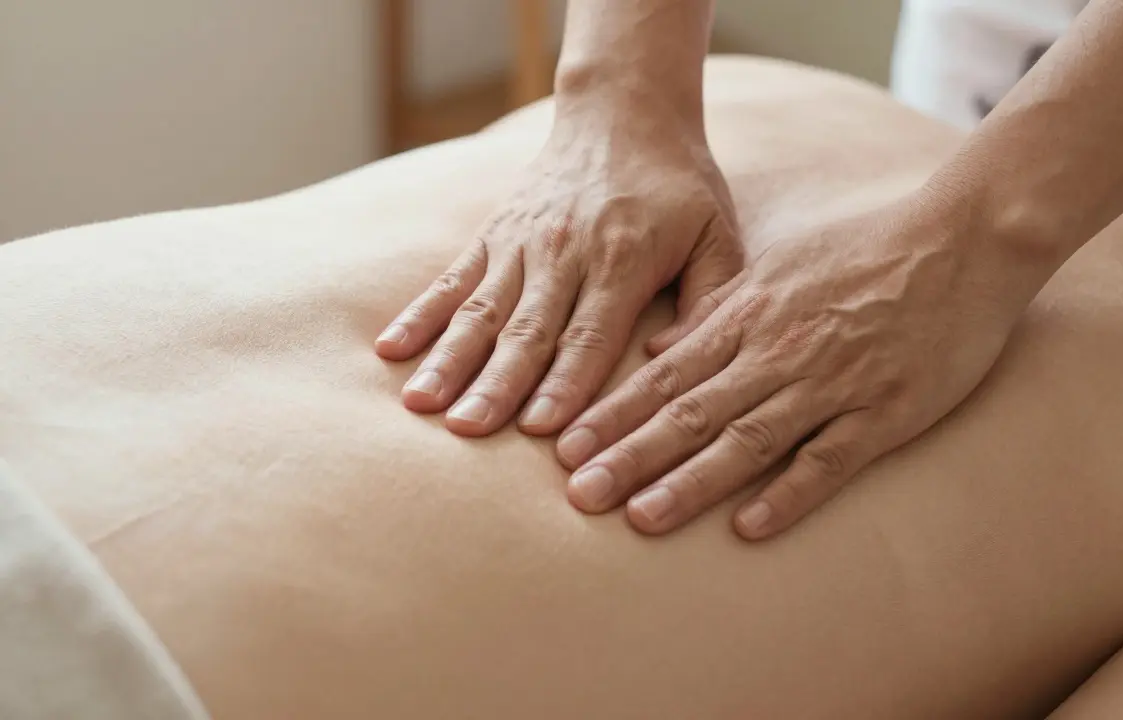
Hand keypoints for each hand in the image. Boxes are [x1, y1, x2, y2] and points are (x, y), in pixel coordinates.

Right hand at [375, 107, 741, 436]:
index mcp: (624, 259)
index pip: (591, 334)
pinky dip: (420, 315)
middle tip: (468, 431)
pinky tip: (390, 351)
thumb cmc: (679, 188)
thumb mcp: (719, 236)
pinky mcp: (492, 234)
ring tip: (421, 403)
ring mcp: (521, 242)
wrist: (624, 114)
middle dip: (496, 384)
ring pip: (481, 310)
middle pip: (527, 329)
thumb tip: (669, 361)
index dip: (566, 383)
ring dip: (450, 358)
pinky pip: (451, 279)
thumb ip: (709, 300)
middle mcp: (565, 251)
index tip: (540, 428)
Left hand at [555, 192, 1041, 539]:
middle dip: (631, 455)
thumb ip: (714, 311)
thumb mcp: (778, 267)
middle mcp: (780, 351)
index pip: (666, 373)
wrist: (962, 240)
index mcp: (751, 316)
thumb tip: (654, 347)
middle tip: (580, 497)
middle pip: (692, 412)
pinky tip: (748, 528)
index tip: (565, 447)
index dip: (614, 413)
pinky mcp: (885, 412)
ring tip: (640, 518)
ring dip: (691, 481)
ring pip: (748, 439)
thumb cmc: (866, 251)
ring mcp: (833, 383)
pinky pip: (829, 460)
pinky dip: (788, 493)